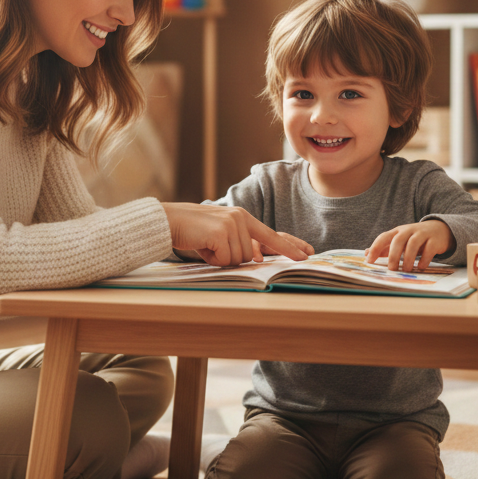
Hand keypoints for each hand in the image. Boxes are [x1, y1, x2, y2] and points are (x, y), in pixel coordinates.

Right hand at [161, 203, 312, 267]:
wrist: (170, 221)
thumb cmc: (194, 232)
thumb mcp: (221, 236)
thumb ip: (240, 244)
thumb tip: (257, 258)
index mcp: (244, 218)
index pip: (272, 235)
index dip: (289, 246)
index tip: (307, 253)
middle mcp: (241, 218)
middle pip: (249, 256)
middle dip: (230, 258)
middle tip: (212, 246)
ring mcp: (232, 224)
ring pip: (238, 260)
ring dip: (220, 259)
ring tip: (206, 244)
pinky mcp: (221, 232)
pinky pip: (225, 260)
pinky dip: (212, 259)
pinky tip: (202, 245)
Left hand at [364, 220, 454, 271]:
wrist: (439, 230)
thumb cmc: (415, 237)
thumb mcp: (399, 240)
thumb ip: (385, 247)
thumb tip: (366, 253)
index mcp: (397, 231)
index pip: (383, 237)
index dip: (375, 248)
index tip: (369, 261)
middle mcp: (408, 231)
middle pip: (398, 240)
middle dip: (393, 255)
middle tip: (392, 269)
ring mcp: (422, 234)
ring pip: (413, 244)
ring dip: (408, 258)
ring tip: (406, 270)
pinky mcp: (435, 240)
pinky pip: (429, 249)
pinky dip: (424, 259)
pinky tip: (420, 267)